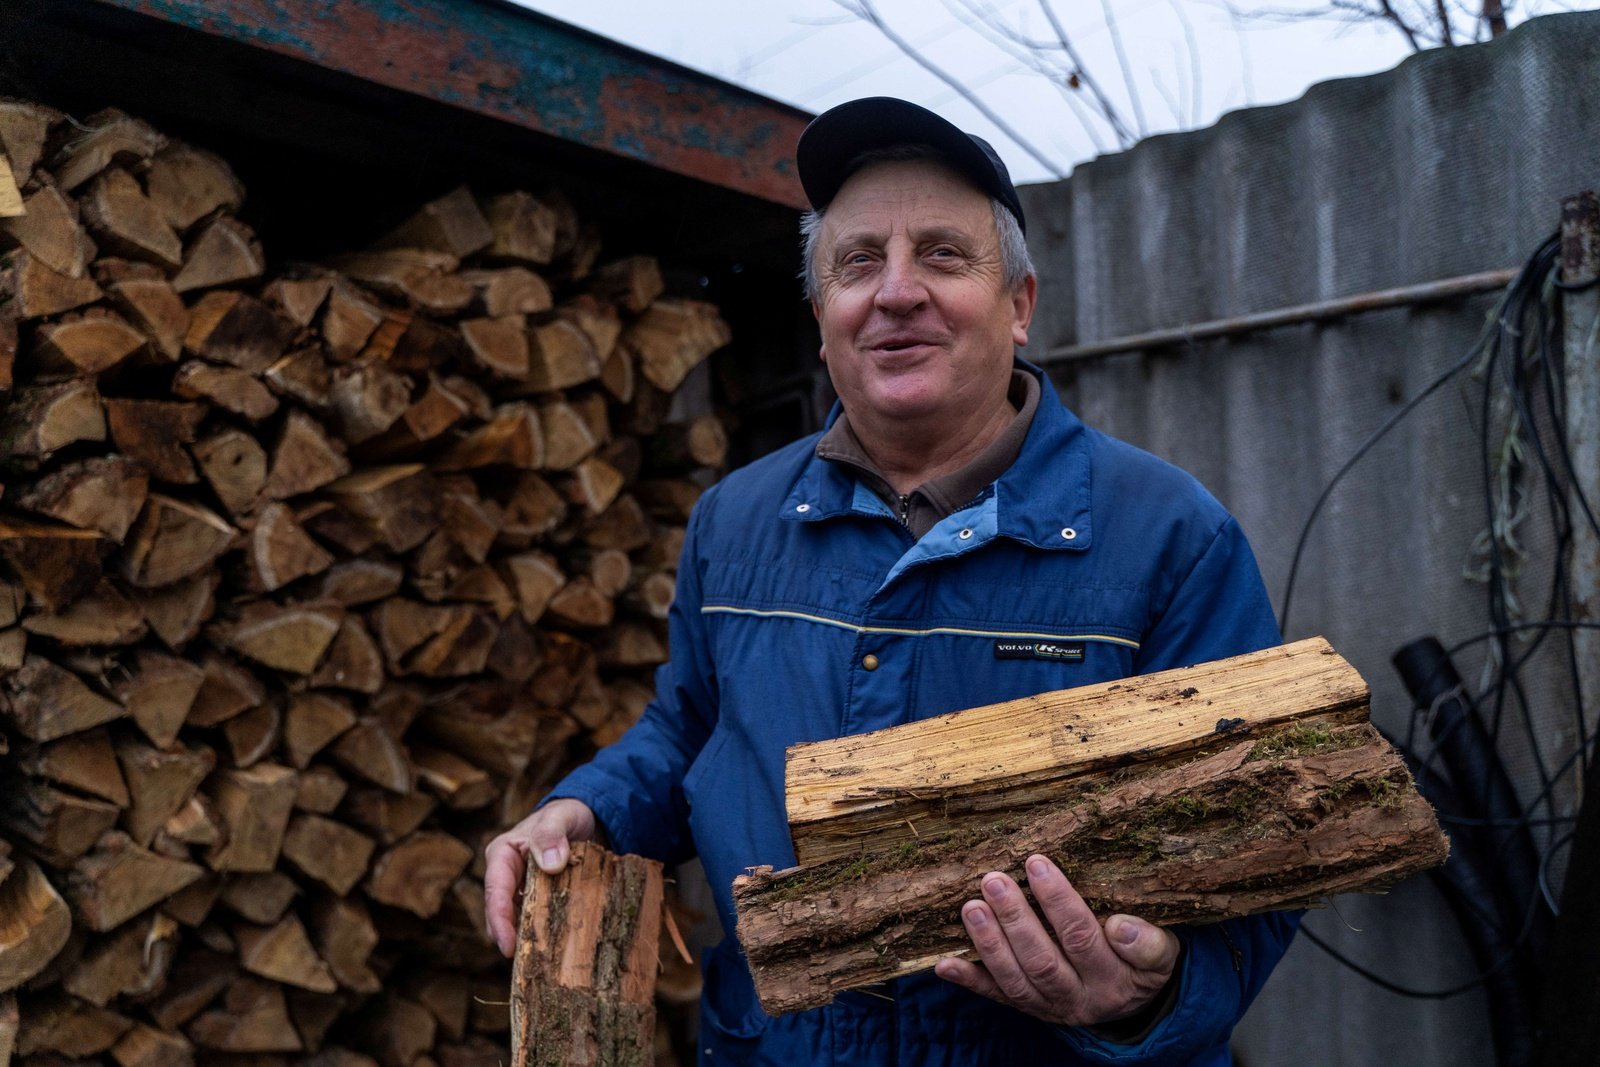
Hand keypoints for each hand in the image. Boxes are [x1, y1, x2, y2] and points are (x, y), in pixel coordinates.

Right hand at [483, 798, 597, 956]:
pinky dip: (544, 932)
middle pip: (502, 913)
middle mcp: (507, 875)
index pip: (494, 892)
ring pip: (519, 920)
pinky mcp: (539, 899)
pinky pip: (537, 920)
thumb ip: (552, 835)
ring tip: (543, 963)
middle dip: (511, 937)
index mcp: (502, 855)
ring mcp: (522, 889)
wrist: (588, 817)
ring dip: (528, 938)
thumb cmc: (569, 814)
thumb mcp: (561, 817)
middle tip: (528, 964)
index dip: (499, 920)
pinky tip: (557, 949)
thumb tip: (551, 864)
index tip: (507, 947)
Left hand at [933, 854, 1179, 1027]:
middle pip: (1043, 960)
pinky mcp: (1028, 1009)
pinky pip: (997, 997)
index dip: (1059, 902)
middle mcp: (1080, 999)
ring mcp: (1049, 1007)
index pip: (1084, 938)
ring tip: (971, 906)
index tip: (1037, 864)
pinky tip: (944, 964)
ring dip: (989, 943)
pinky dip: (969, 981)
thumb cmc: (1143, 962)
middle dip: (1015, 918)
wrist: (1133, 1004)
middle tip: (993, 879)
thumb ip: (1149, 944)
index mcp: (1114, 980)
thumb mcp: (1163, 954)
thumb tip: (1120, 926)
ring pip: (1016, 980)